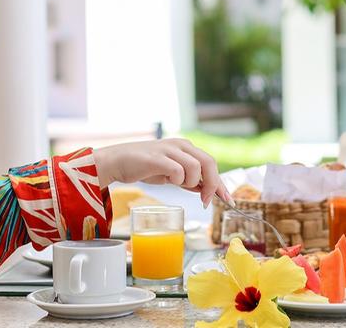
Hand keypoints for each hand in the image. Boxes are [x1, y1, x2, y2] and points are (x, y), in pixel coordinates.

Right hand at [93, 138, 229, 206]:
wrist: (118, 162)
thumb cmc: (145, 167)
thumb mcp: (171, 174)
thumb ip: (187, 179)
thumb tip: (205, 190)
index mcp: (186, 147)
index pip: (211, 164)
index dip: (220, 183)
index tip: (228, 199)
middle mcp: (181, 145)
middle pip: (209, 163)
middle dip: (212, 185)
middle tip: (205, 201)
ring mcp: (169, 149)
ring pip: (195, 167)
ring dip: (190, 182)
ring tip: (176, 184)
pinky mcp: (158, 157)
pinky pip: (178, 170)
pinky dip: (178, 179)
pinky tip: (168, 180)